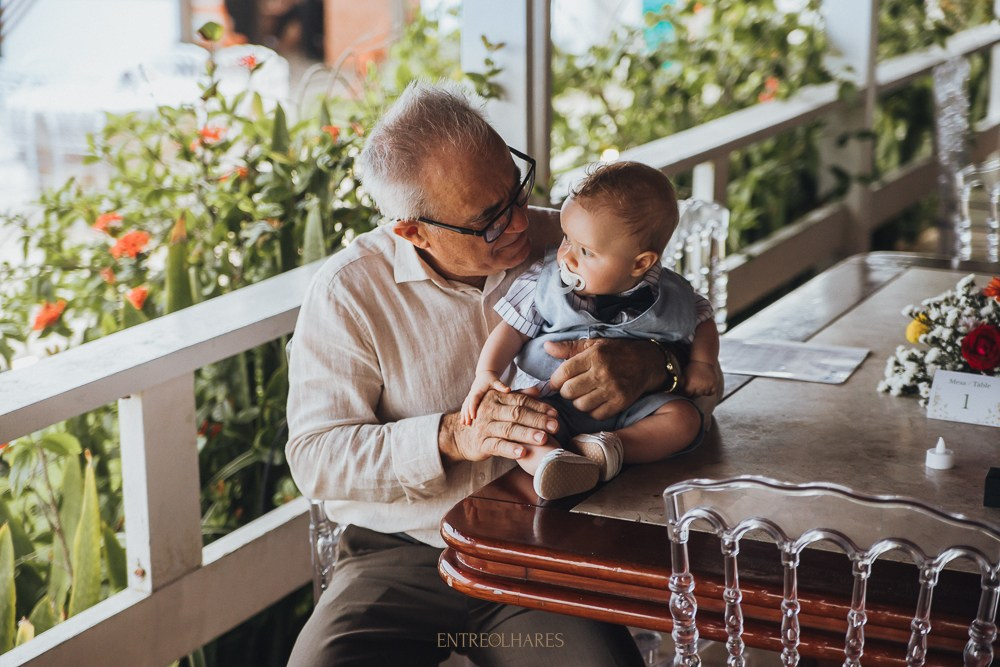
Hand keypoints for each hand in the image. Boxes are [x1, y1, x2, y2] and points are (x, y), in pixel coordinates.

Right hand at [441, 390, 559, 463]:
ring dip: (527, 434)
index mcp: (496, 398)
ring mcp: (484, 427)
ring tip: (544, 439)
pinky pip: (497, 446)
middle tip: (555, 426)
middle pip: (517, 414)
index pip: (521, 401)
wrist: (460, 435)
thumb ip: (519, 397)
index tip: (555, 414)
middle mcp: (490, 410)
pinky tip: (523, 453)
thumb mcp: (501, 405)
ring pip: (509, 429)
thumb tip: (538, 391)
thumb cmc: (487, 419)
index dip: (539, 407)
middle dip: (538, 420)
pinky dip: (510, 450)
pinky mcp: (481, 444)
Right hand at [461, 371, 509, 424]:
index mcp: (477, 390)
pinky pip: (465, 406)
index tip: (473, 417)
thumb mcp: (496, 381)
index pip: (474, 400)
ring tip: (463, 424)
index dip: (473, 408)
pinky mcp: (470, 398)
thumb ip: (501, 386)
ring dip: (464, 415)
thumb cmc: (491, 378)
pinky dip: (463, 413)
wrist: (485, 374)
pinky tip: (462, 421)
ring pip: (465, 406)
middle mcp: (472, 393)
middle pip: (467, 405)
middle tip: (468, 424)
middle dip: (467, 414)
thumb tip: (509, 389)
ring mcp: (470, 396)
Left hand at [545, 338, 662, 419]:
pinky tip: (595, 402)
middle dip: (565, 392)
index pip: (564, 373)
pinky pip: (596, 414)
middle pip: (569, 391)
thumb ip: (569, 347)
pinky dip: (592, 411)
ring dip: (578, 402)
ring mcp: (612, 389)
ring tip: (583, 395)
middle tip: (570, 389)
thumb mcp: (594, 344)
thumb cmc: (616, 352)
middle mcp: (603, 373)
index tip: (556, 382)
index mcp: (594, 356)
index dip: (554, 380)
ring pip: (581, 405)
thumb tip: (547, 347)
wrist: (647, 362)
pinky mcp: (621, 402)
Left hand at [682, 360, 718, 396]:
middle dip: (694, 392)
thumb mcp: (684, 375)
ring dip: (702, 391)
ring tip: (701, 386)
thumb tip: (679, 390)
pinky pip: (712, 392)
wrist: (703, 361)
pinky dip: (709, 391)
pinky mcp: (714, 385)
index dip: (687, 392)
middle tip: (694, 387)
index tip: (688, 389)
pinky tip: (707, 387)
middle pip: (696, 395)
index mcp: (690, 386)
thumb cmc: (692, 367)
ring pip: (704, 394)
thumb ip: (681, 383)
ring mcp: (707, 387)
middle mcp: (699, 388)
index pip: (688, 394)